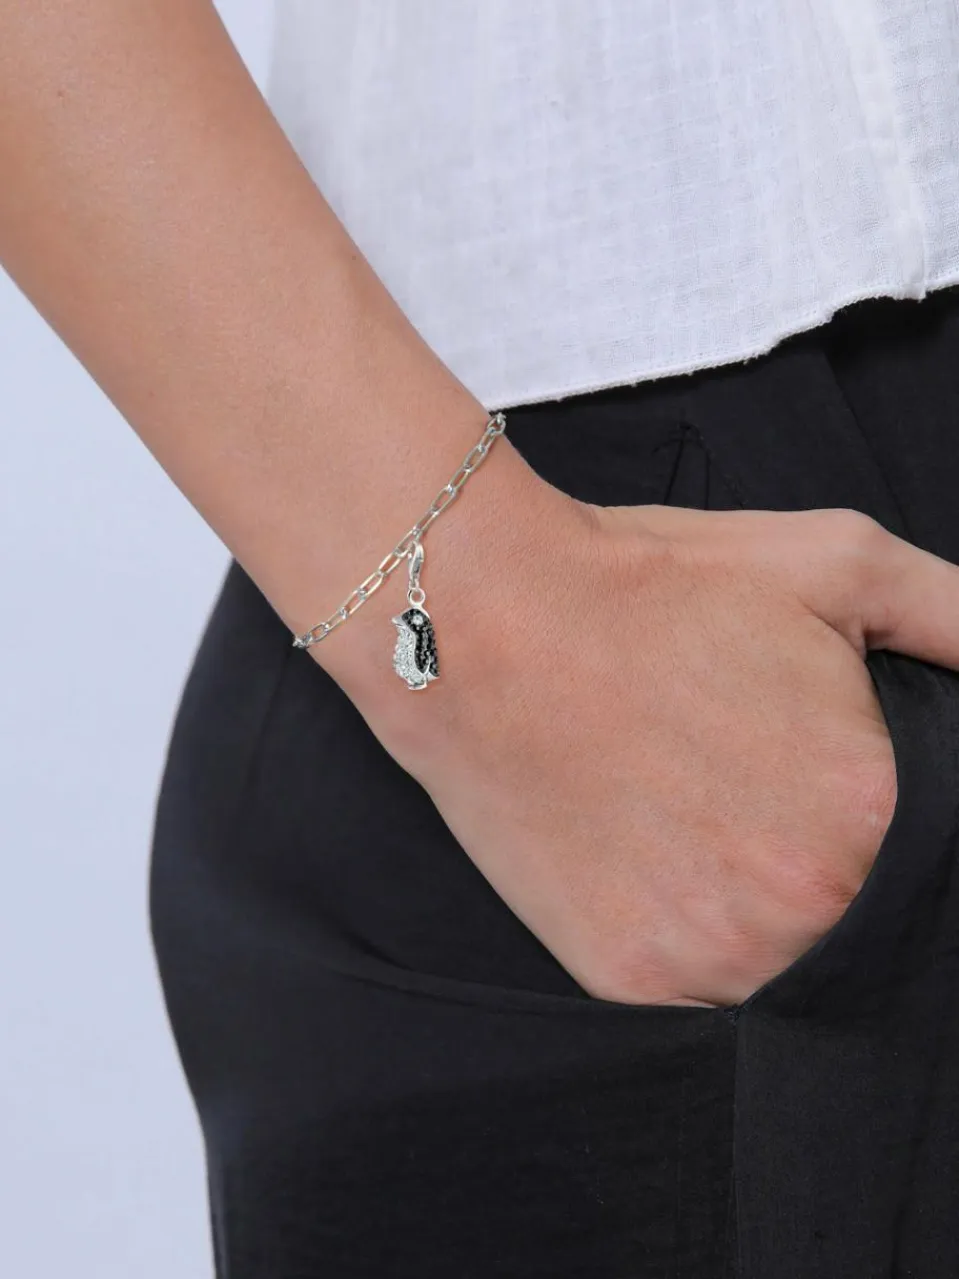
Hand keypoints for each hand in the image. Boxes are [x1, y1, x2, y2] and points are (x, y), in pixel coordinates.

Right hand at [339, 446, 958, 1007]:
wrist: (477, 622)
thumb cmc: (650, 586)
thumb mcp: (836, 560)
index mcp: (867, 810)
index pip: (915, 853)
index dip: (855, 803)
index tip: (794, 767)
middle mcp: (801, 905)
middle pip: (844, 912)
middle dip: (802, 851)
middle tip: (724, 777)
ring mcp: (708, 955)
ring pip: (774, 963)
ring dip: (743, 903)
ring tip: (677, 809)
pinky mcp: (626, 980)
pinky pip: (688, 985)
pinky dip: (674, 926)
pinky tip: (638, 848)